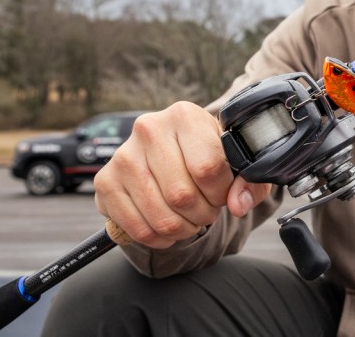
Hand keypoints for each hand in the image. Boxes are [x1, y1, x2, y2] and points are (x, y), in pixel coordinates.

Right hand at [93, 101, 271, 248]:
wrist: (173, 152)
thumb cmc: (209, 155)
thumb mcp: (237, 161)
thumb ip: (249, 182)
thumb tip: (238, 205)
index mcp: (184, 116)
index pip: (207, 168)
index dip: (222, 192)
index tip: (224, 194)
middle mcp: (148, 129)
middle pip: (181, 195)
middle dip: (203, 214)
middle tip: (208, 210)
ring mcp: (122, 156)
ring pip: (160, 216)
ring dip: (183, 229)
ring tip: (191, 220)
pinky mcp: (105, 182)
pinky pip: (136, 228)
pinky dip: (159, 238)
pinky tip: (169, 228)